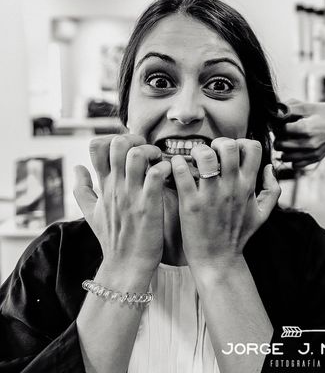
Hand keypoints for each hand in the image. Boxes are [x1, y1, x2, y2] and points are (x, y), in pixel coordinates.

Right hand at [73, 134, 171, 272]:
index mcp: (103, 186)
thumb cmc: (113, 239)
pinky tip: (168, 176)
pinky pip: (156, 174)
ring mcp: (131, 195)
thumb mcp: (91, 213)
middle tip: (148, 152)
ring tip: (159, 161)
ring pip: (137, 155)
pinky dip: (165, 168)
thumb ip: (82, 189)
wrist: (126, 265)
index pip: (96, 147)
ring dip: (152, 152)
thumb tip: (76, 167)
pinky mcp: (149, 204)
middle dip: (136, 139)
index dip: (114, 139)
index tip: (130, 148)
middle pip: (117, 143)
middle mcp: (115, 186)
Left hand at [170, 138, 280, 270]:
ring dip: (197, 151)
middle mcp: (231, 187)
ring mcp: (211, 195)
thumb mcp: (264, 214)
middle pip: (228, 146)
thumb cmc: (238, 235)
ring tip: (194, 160)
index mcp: (248, 186)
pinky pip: (182, 173)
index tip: (231, 153)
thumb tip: (269, 167)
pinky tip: (177, 169)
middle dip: (218, 143)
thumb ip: (272, 189)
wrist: (218, 260)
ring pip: (205, 156)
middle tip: (211, 153)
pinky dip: (177, 164)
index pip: (252, 148)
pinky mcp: (191, 203)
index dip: (241, 143)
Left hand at [273, 99, 324, 167]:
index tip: (283, 120)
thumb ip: (291, 108)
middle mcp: (309, 144)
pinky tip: (297, 148)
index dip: (279, 124)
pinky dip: (292, 158)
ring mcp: (312, 153)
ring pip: (285, 156)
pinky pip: (295, 164)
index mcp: (306, 128)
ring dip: (284, 148)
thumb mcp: (310, 106)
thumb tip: (275, 111)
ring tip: (290, 139)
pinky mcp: (315, 159)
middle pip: (280, 144)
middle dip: (279, 136)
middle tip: (285, 130)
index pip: (280, 130)